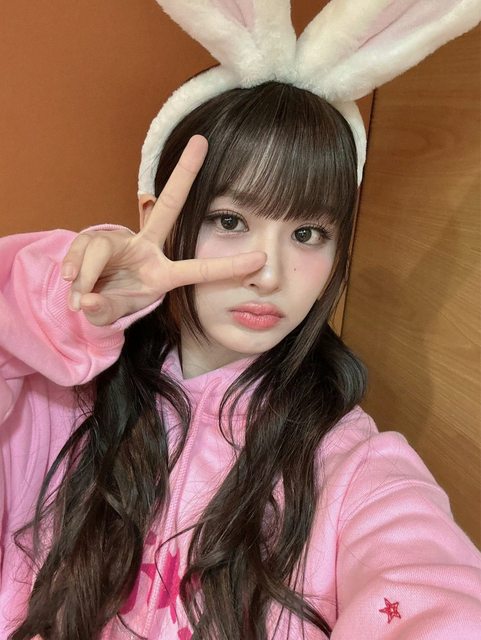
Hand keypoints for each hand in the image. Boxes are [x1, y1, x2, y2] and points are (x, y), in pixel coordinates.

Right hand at [61, 135, 265, 325]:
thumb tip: (85, 299)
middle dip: (184, 174)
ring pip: (100, 249)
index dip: (228, 265)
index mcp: (163, 273)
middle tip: (201, 143)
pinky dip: (73, 271)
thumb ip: (103, 311)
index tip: (261, 258)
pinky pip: (80, 252)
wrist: (87, 297)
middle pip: (168, 206)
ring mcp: (121, 240)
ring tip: (81, 298)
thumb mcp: (113, 314)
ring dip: (87, 275)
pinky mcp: (93, 239)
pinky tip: (72, 285)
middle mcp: (146, 248)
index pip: (199, 269)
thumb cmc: (113, 303)